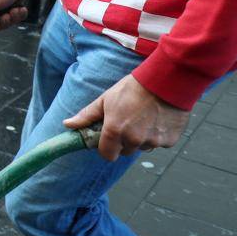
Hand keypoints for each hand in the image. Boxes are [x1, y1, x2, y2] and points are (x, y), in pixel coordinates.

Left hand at [65, 73, 190, 160]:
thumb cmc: (132, 88)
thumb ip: (87, 116)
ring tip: (145, 118)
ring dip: (142, 138)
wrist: (165, 80)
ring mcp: (153, 141)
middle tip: (128, 122)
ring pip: (143, 147)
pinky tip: (158, 119)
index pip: (106, 155)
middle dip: (124, 141)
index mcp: (115, 131)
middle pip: (125, 151)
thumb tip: (67, 125)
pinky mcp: (169, 141)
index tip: (109, 139)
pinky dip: (158, 135)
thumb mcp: (106, 100)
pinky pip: (160, 143)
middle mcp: (133, 140)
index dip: (106, 148)